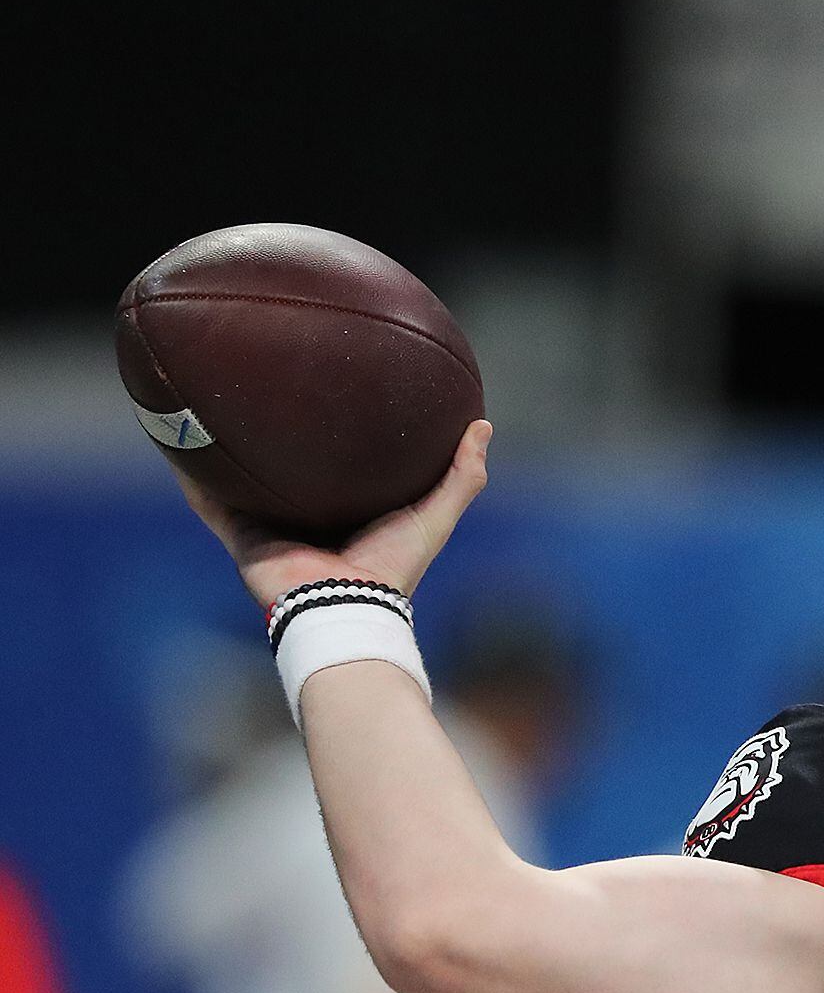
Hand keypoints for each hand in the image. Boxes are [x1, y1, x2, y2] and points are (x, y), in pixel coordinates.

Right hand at [179, 419, 490, 605]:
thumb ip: (462, 476)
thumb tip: (482, 425)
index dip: (335, 434)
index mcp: (347, 511)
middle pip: (286, 468)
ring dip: (223, 446)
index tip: (333, 391)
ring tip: (205, 400)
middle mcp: (306, 517)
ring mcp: (271, 526)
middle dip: (274, 432)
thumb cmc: (393, 567)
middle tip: (263, 383)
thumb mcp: (435, 515)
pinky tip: (173, 437)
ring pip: (240, 479)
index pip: (339, 466)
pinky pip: (208, 500)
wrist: (348, 609)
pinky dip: (190, 472)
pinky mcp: (242, 536)